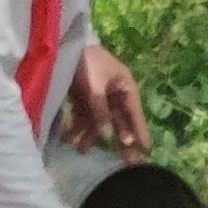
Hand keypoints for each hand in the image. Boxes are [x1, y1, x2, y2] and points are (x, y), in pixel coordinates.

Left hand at [66, 43, 151, 161]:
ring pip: (99, 121)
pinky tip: (69, 138)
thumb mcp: (95, 86)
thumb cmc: (86, 61)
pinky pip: (83, 117)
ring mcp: (98, 97)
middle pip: (119, 121)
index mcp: (125, 86)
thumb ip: (100, 111)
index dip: (139, 131)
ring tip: (82, 150)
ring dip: (90, 135)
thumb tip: (107, 136)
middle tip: (127, 164)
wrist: (62, 44)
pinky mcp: (83, 98)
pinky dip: (77, 127)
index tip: (145, 150)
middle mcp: (114, 93)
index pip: (135, 113)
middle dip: (120, 141)